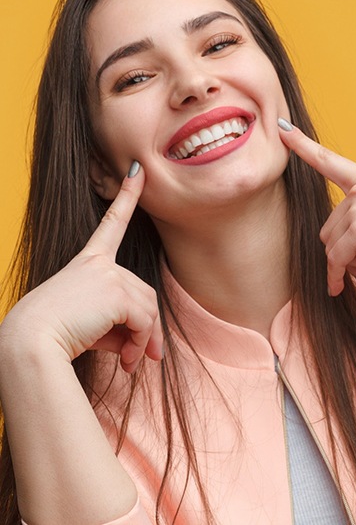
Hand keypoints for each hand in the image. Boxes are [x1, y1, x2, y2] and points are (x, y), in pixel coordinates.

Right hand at [4, 163, 162, 371]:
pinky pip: (143, 320)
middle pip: (144, 292)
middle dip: (148, 327)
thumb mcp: (90, 325)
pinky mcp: (115, 291)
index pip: (111, 223)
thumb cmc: (54, 335)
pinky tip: (127, 363)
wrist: (29, 344)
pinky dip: (140, 343)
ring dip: (144, 339)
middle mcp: (99, 263)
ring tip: (131, 363)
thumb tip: (144, 347)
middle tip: (146, 357)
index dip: (127, 196)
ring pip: (147, 308)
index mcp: (88, 262)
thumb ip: (118, 325)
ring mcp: (108, 274)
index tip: (137, 171)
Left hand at [278, 120, 355, 295]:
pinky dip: (337, 276)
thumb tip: (339, 258)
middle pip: (329, 227)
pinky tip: (339, 288)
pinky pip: (337, 259)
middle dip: (344, 251)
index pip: (330, 161)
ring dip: (349, 264)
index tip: (282, 128)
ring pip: (331, 245)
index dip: (303, 146)